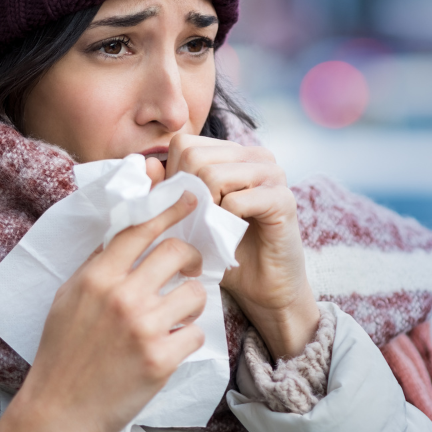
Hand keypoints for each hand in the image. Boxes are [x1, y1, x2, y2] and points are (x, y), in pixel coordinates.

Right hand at [0, 193, 206, 431]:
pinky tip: (171, 346)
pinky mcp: (160, 360)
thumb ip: (97, 264)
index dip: (169, 210)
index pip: (140, 230)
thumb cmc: (61, 352)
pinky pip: (195, 334)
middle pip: (177, 253)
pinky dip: (187, 339)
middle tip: (189, 269)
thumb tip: (126, 234)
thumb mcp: (68, 297)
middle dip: (191, 259)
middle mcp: (121, 296)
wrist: (57, 409)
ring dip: (191, 303)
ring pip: (194, 294)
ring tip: (177, 315)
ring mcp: (143, 328)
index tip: (190, 199)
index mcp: (97, 277)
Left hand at [165, 134, 319, 360]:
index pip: (184, 143)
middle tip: (200, 222)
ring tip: (214, 228)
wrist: (262, 287)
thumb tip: (149, 164)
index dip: (174, 178)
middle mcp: (255, 155)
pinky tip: (232, 235)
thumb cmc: (222, 249)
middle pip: (195, 157)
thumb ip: (166, 190)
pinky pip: (235, 201)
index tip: (185, 207)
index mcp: (232, 152)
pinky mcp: (283, 198)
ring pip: (212, 175)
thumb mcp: (186, 216)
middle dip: (187, 195)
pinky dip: (224, 223)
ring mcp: (273, 173)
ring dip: (204, 211)